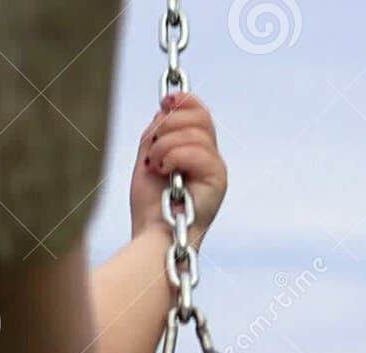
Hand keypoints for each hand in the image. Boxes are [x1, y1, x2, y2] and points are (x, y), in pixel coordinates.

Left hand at [128, 94, 227, 246]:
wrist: (153, 238)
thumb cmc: (149, 207)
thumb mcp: (148, 160)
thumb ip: (158, 133)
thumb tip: (166, 107)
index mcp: (196, 153)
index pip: (199, 113)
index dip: (184, 101)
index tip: (164, 101)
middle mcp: (211, 158)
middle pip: (200, 116)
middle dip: (168, 123)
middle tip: (151, 150)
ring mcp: (217, 168)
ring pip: (195, 131)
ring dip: (164, 145)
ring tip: (154, 166)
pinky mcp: (218, 179)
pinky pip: (197, 150)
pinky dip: (173, 156)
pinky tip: (162, 171)